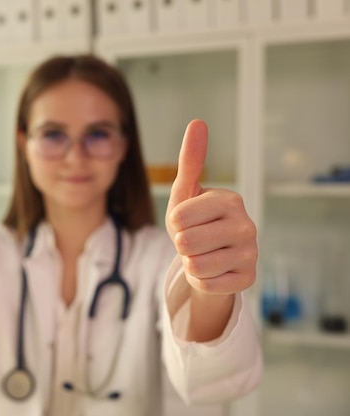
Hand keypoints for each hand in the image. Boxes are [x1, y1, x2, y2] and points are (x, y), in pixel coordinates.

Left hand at [165, 120, 256, 295]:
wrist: (210, 258)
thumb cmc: (194, 222)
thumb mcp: (186, 193)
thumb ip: (190, 160)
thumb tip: (198, 121)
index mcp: (230, 199)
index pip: (179, 217)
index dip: (174, 223)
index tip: (186, 221)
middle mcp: (246, 224)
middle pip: (186, 242)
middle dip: (181, 245)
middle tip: (194, 241)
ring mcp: (250, 253)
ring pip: (195, 265)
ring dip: (190, 263)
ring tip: (202, 255)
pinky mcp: (247, 279)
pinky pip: (205, 284)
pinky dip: (201, 281)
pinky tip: (213, 271)